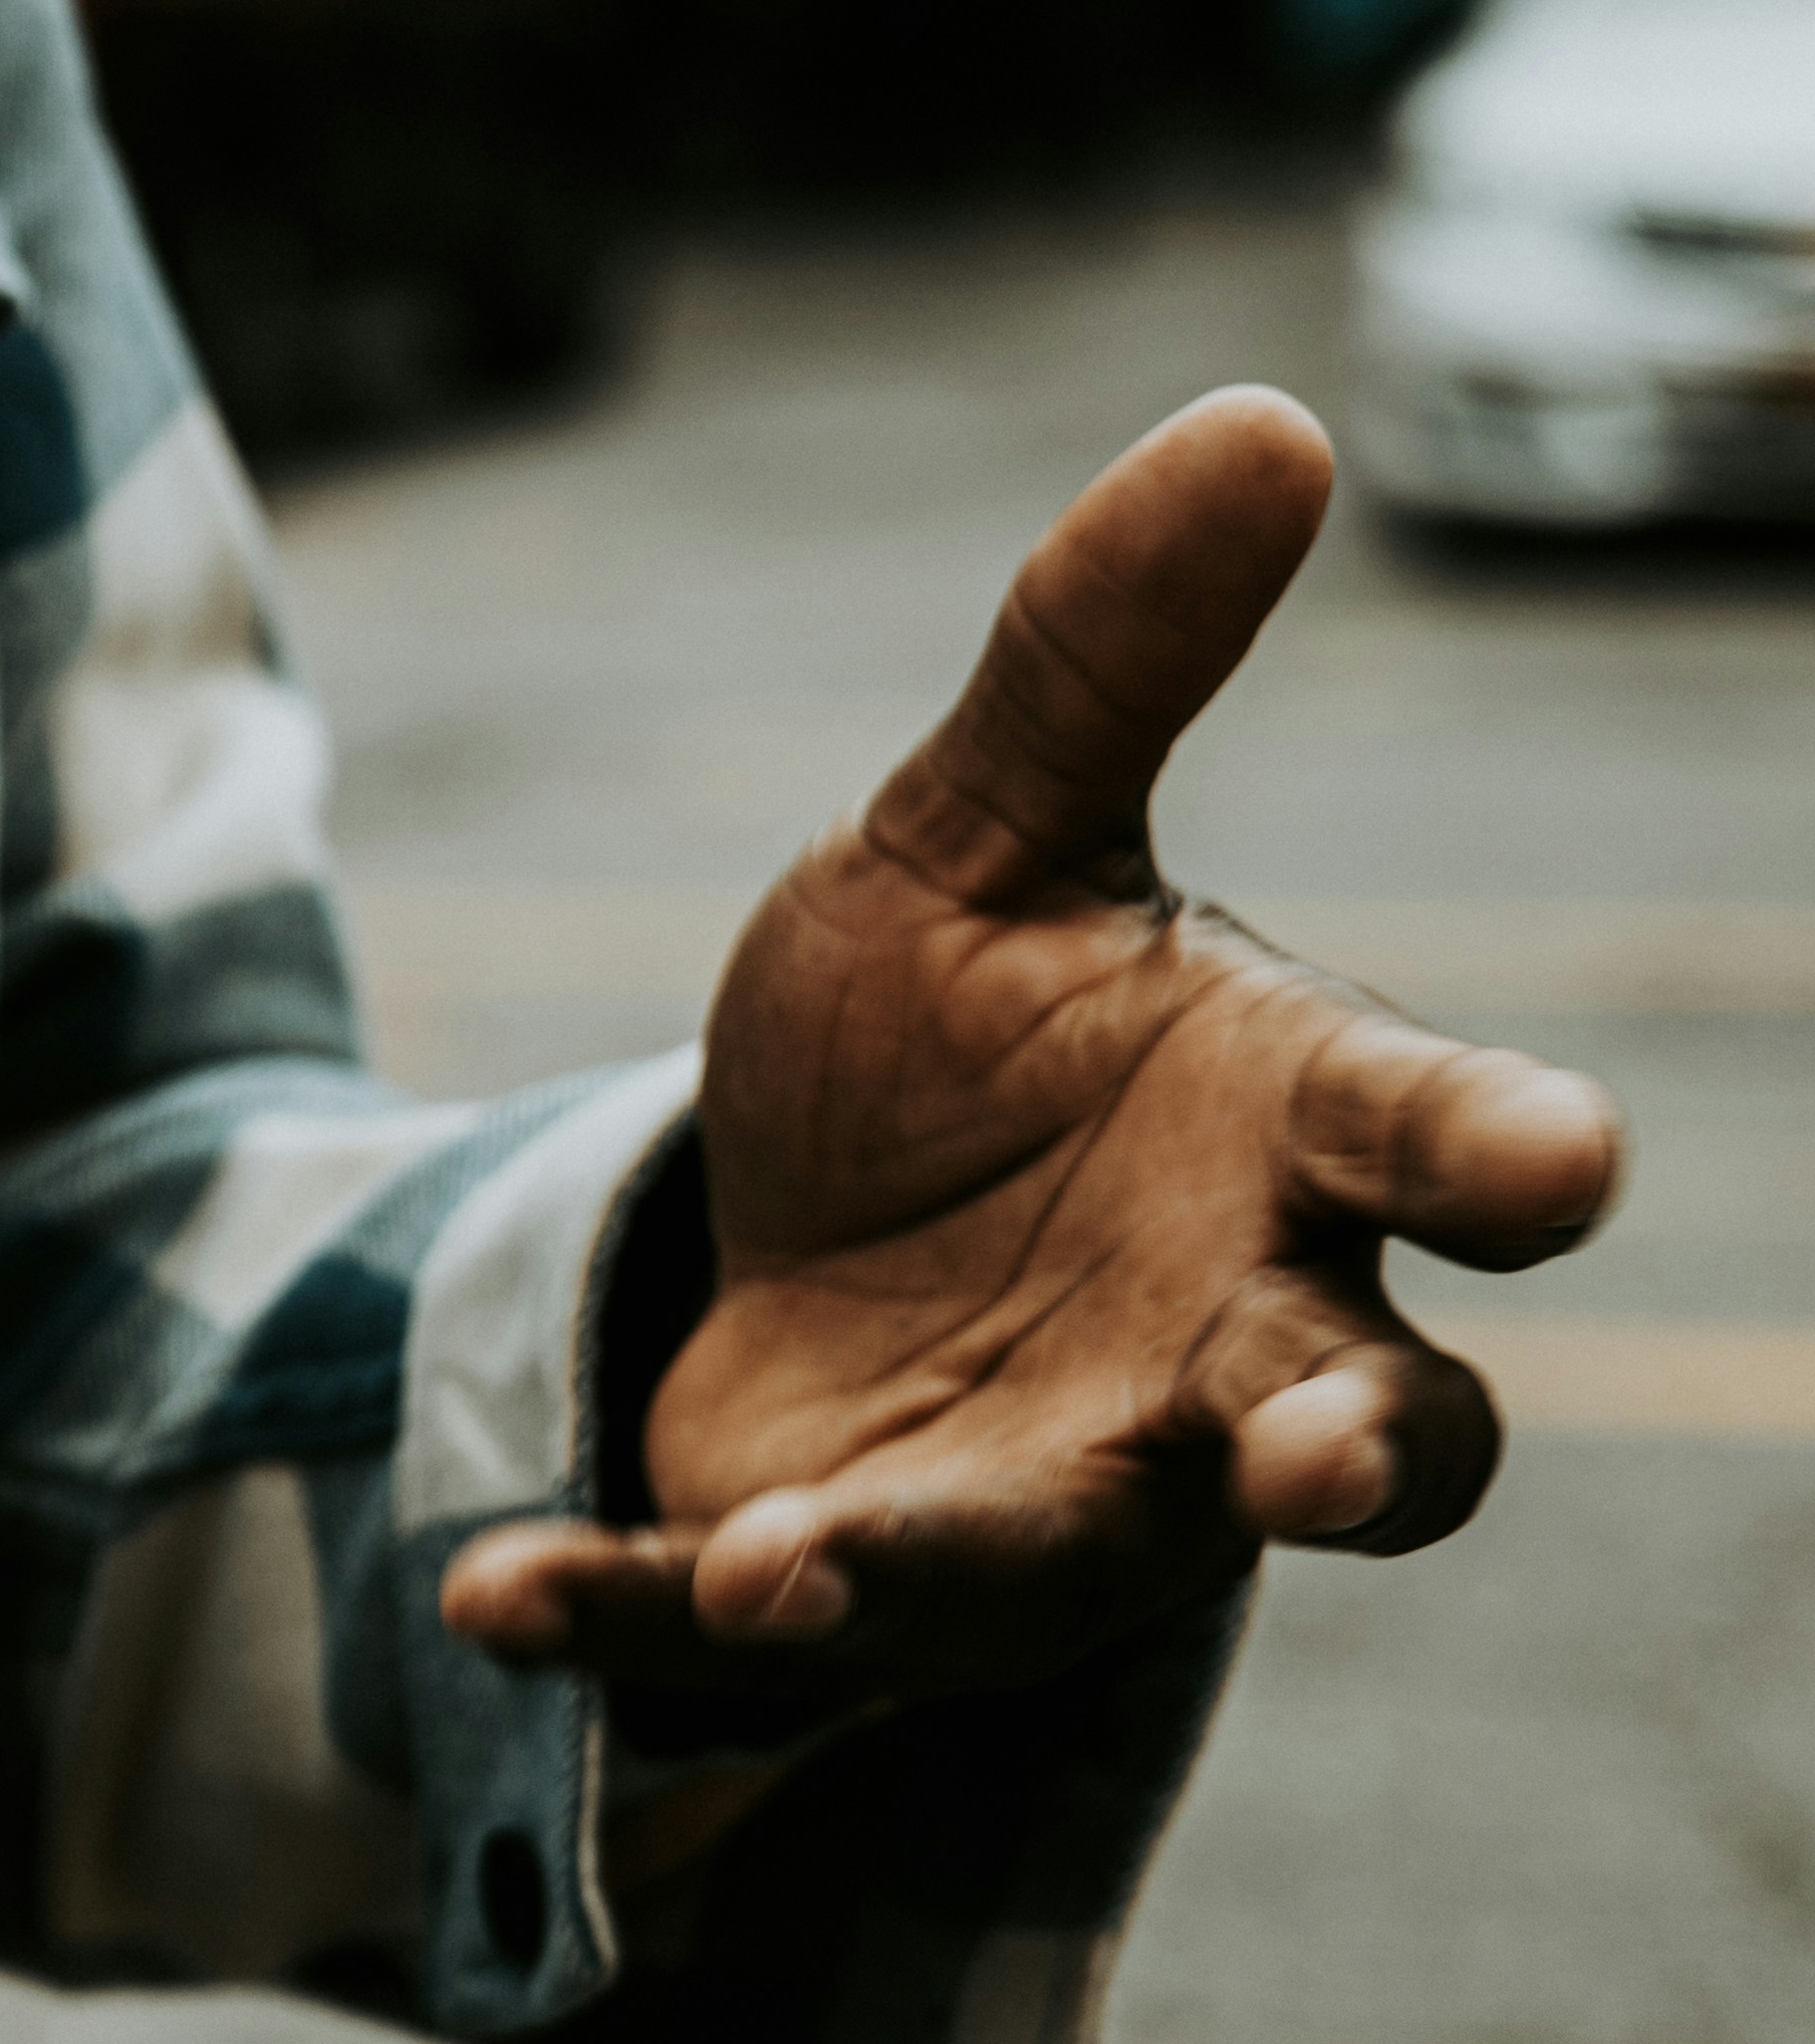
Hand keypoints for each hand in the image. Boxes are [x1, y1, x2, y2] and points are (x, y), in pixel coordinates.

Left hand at [445, 393, 1627, 1702]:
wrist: (799, 1231)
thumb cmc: (959, 1042)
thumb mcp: (978, 839)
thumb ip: (1099, 661)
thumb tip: (1267, 414)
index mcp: (1287, 1139)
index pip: (1436, 1144)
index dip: (1510, 1154)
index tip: (1562, 1162)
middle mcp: (1221, 1352)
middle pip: (1361, 1424)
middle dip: (1355, 1451)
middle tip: (1325, 1466)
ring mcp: (1056, 1497)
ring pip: (1041, 1562)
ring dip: (912, 1572)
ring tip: (776, 1569)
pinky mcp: (861, 1582)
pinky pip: (732, 1628)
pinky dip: (614, 1614)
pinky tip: (482, 1589)